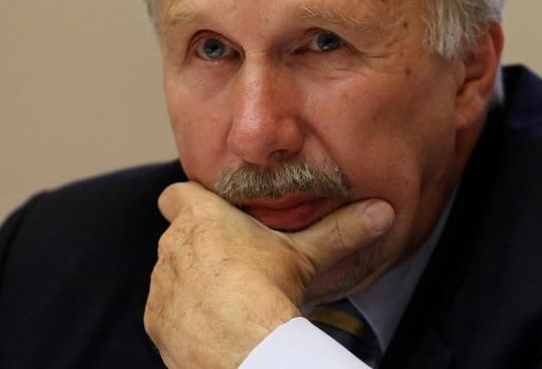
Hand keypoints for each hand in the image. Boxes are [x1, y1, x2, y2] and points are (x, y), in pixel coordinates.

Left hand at [144, 181, 393, 368]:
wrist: (243, 348)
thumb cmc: (270, 290)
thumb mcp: (308, 254)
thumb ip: (342, 229)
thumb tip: (385, 210)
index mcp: (201, 218)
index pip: (176, 194)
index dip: (191, 201)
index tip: (212, 214)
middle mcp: (172, 247)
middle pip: (179, 237)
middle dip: (200, 245)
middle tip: (235, 260)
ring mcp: (161, 286)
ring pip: (172, 274)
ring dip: (192, 281)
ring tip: (228, 297)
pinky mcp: (157, 321)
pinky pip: (167, 309)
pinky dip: (185, 314)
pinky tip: (215, 324)